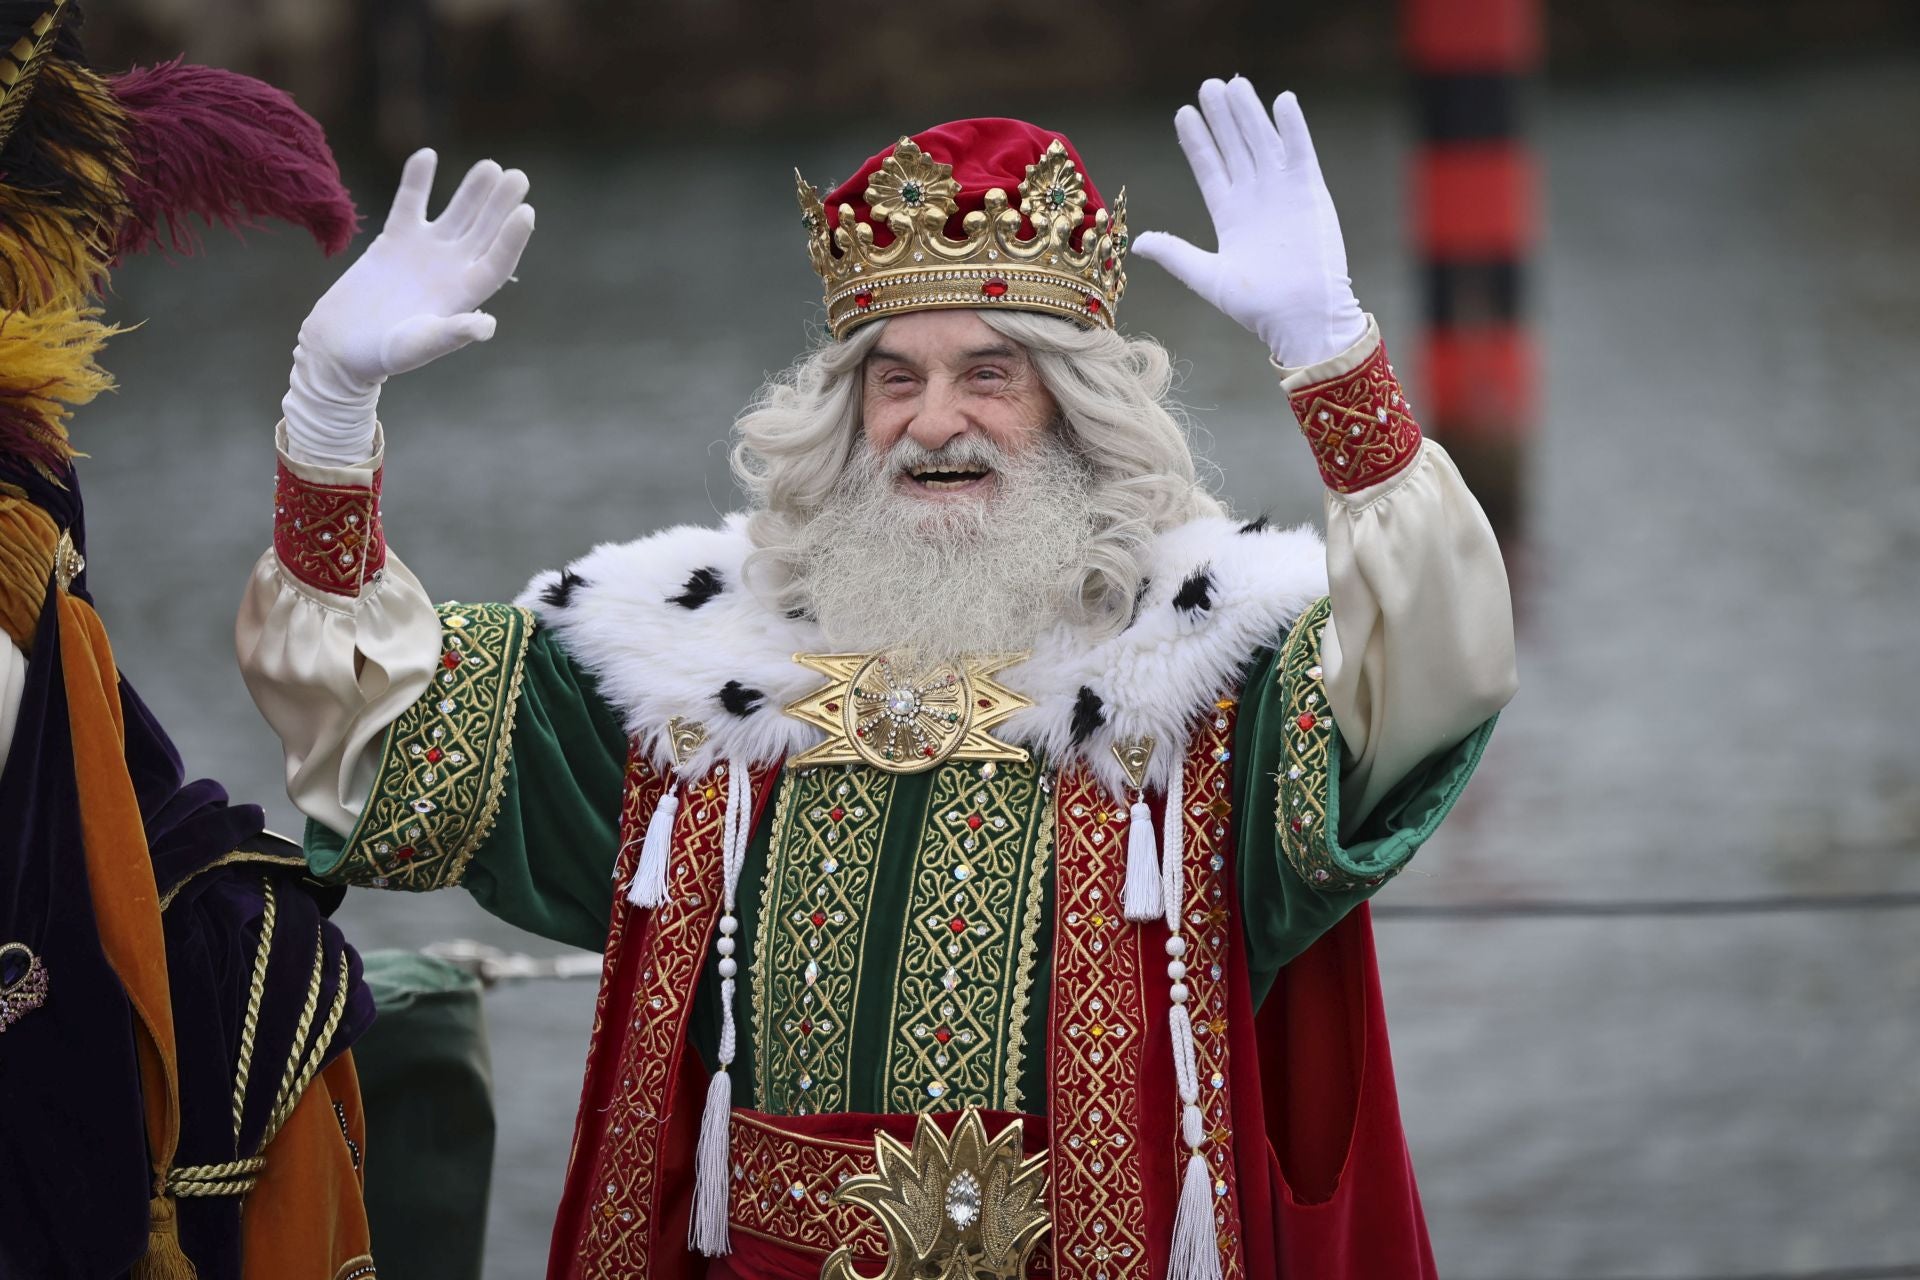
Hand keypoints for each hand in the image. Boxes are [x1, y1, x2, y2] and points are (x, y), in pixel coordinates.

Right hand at [300, 149, 535, 384]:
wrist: (339, 347)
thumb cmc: (380, 355)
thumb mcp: (417, 346)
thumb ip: (451, 334)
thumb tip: (487, 325)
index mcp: (462, 295)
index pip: (496, 262)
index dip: (513, 239)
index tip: (527, 212)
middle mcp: (450, 270)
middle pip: (484, 232)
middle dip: (500, 205)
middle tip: (518, 177)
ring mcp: (425, 252)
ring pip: (456, 214)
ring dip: (472, 191)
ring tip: (490, 165)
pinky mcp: (395, 240)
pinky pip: (410, 203)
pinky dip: (418, 181)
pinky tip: (428, 154)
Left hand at [1132, 78, 1365, 368]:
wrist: (1302, 316)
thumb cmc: (1256, 305)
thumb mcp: (1207, 276)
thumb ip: (1176, 254)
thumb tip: (1139, 243)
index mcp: (1230, 216)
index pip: (1210, 168)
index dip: (1197, 142)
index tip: (1183, 114)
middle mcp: (1255, 198)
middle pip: (1235, 147)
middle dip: (1222, 118)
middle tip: (1208, 85)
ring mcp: (1283, 192)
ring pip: (1263, 142)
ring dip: (1250, 113)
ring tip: (1235, 83)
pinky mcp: (1310, 192)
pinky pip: (1301, 151)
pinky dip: (1293, 126)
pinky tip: (1282, 100)